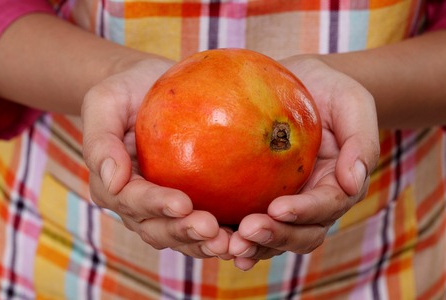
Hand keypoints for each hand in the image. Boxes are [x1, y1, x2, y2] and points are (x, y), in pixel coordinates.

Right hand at [81, 57, 231, 258]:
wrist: (150, 88)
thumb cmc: (126, 92)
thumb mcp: (105, 103)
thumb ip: (101, 141)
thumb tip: (113, 181)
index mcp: (114, 185)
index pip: (132, 200)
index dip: (155, 205)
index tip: (182, 203)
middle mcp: (138, 204)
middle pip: (157, 228)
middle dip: (183, 231)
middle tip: (210, 229)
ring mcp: (165, 208)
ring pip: (181, 236)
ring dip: (204, 243)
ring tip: (231, 243)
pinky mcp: (193, 202)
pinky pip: (206, 225)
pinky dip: (223, 235)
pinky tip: (244, 235)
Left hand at [228, 56, 379, 269]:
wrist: (302, 83)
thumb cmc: (330, 90)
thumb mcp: (353, 104)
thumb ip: (361, 141)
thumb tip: (354, 182)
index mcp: (338, 183)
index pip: (326, 205)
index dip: (304, 212)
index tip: (277, 208)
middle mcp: (313, 200)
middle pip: (301, 233)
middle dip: (276, 237)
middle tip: (247, 231)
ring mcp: (287, 202)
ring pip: (276, 237)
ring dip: (255, 245)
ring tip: (228, 245)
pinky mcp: (261, 196)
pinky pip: (250, 222)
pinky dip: (236, 235)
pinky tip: (215, 241)